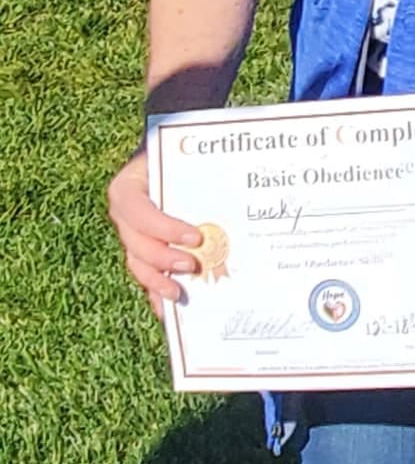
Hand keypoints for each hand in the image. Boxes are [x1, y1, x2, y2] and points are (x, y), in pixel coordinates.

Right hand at [107, 149, 202, 318]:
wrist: (178, 160)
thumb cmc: (186, 155)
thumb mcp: (188, 157)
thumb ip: (204, 167)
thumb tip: (238, 172)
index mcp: (130, 186)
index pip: (135, 208)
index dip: (162, 227)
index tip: (194, 237)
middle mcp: (126, 213)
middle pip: (135, 241)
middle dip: (162, 258)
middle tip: (192, 266)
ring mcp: (133, 233)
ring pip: (138, 262)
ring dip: (156, 281)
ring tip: (178, 293)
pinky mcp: (145, 250)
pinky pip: (146, 273)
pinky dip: (156, 291)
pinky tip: (167, 308)